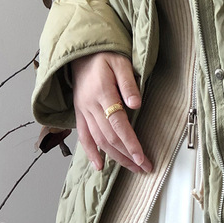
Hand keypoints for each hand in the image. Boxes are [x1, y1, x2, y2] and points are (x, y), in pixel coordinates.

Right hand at [71, 53, 151, 172]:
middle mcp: (90, 105)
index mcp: (102, 92)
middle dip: (127, 155)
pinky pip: (83, 136)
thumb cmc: (105, 57)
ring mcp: (83, 111)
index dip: (130, 142)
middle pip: (109, 137)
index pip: (118, 123)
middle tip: (144, 167)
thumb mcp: (121, 63)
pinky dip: (90, 153)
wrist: (81, 54)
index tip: (142, 157)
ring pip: (98, 140)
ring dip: (115, 157)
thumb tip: (136, 105)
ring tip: (132, 168)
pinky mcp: (79, 114)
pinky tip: (99, 166)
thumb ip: (129, 84)